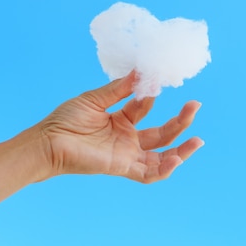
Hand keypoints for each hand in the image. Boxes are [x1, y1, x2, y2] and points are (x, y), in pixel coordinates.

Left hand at [38, 71, 203, 182]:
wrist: (47, 142)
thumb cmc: (65, 120)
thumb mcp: (95, 99)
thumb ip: (119, 88)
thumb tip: (141, 72)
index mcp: (122, 120)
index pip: (145, 107)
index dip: (151, 94)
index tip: (155, 79)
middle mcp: (128, 138)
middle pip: (162, 132)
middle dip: (180, 121)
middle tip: (195, 105)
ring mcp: (127, 154)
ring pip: (161, 155)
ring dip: (181, 150)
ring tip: (198, 140)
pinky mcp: (122, 167)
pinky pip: (147, 173)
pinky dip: (164, 170)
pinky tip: (175, 160)